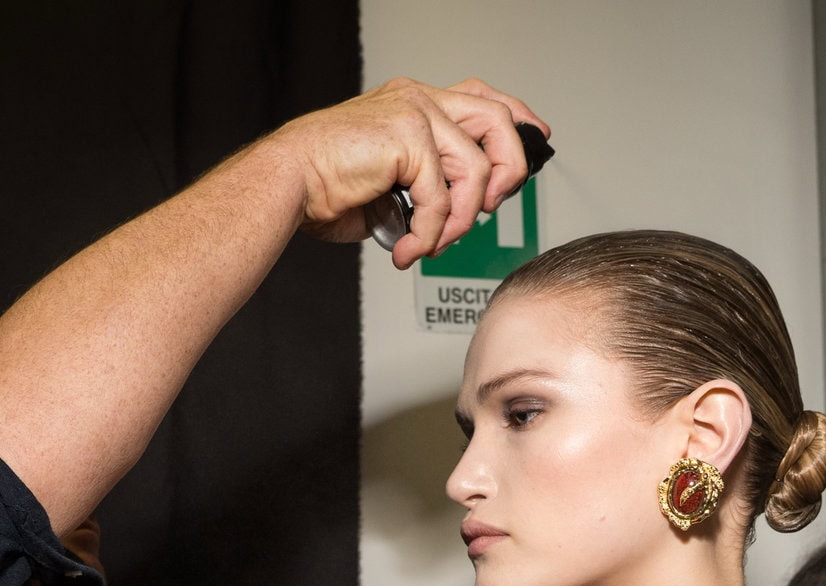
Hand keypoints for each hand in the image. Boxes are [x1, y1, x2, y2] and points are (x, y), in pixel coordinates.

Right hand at [266, 77, 549, 267]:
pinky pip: (444, 196)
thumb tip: (466, 211)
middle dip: (507, 170)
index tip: (537, 139)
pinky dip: (431, 234)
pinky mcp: (408, 136)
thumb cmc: (326, 187)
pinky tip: (409, 248)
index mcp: (414, 102)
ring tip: (433, 243)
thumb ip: (431, 183)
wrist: (288, 184)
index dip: (516, 118)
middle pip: (496, 119)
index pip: (482, 98)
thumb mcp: (393, 182)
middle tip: (488, 209)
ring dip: (461, 220)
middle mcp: (418, 99)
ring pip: (475, 167)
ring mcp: (414, 113)